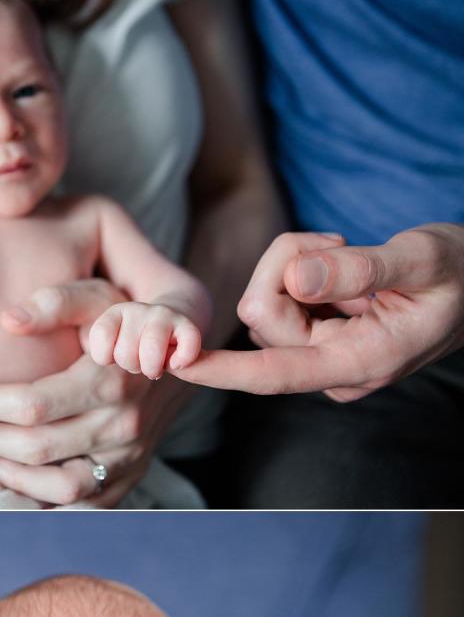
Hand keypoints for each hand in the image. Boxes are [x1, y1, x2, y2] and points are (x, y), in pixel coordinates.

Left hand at [0, 280, 187, 504]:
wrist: (175, 360)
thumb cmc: (126, 324)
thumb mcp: (98, 298)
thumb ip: (56, 302)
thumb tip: (8, 319)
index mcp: (112, 380)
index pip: (32, 404)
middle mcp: (122, 427)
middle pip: (37, 447)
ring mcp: (128, 460)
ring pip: (59, 485)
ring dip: (9, 476)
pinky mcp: (128, 480)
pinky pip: (81, 505)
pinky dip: (41, 498)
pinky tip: (11, 480)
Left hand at [181, 226, 463, 401]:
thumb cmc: (457, 273)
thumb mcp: (421, 259)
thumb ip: (360, 270)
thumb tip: (297, 279)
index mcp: (360, 363)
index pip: (277, 374)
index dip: (225, 371)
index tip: (181, 366)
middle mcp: (330, 370)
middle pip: (263, 315)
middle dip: (287, 264)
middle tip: (342, 242)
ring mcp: (318, 356)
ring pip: (265, 303)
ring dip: (295, 265)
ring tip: (350, 258)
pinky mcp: (310, 338)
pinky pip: (277, 298)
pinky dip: (300, 271)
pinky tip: (343, 272)